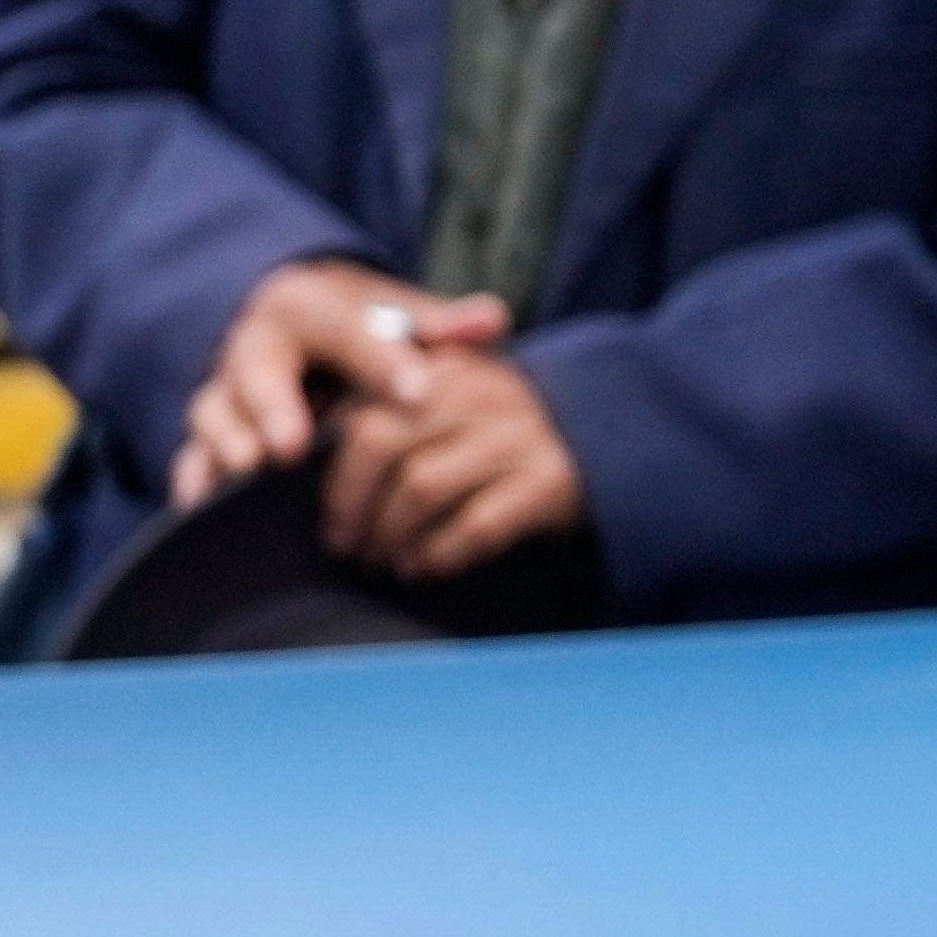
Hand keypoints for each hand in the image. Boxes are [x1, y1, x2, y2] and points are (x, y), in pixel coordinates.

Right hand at [172, 257, 500, 509]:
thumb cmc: (355, 326)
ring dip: (229, 444)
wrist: (288, 318)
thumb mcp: (397, 314)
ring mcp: (226, 391)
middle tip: (291, 446)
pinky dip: (192, 479)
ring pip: (214, 413)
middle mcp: (256, 347)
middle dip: (272, 408)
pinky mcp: (209, 430)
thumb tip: (494, 320)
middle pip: (258, 373)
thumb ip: (441, 325)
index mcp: (309, 310)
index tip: (418, 393)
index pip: (346, 330)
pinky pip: (190, 452)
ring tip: (250, 471)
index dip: (380, 362)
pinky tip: (201, 508)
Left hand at [316, 328, 587, 579]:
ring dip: (391, 534)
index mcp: (445, 370)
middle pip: (380, 444)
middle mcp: (479, 394)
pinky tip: (425, 567)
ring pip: (421, 486)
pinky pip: (476, 524)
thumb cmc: (506, 428)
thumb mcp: (459, 398)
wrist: (618, 427)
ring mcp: (518, 436)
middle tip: (345, 545)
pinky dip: (439, 554)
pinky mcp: (550, 480)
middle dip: (351, 504)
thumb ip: (397, 409)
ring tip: (384, 560)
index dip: (335, 473)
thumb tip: (319, 457)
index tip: (329, 517)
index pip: (363, 413)